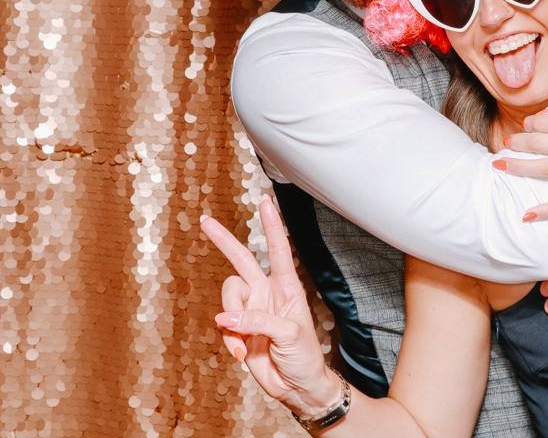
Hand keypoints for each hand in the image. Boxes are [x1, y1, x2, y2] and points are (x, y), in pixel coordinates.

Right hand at [199, 195, 342, 419]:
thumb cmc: (304, 355)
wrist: (296, 385)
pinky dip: (230, 341)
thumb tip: (224, 317)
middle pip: (241, 260)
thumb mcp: (289, 333)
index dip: (271, 225)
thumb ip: (258, 320)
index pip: (278, 249)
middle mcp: (266, 292)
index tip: (264, 201)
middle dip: (223, 240)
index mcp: (287, 286)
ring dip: (232, 321)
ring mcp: (250, 310)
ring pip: (227, 297)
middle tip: (205, 221)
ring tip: (247, 344)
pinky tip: (243, 354)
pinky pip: (223, 326)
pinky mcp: (237, 329)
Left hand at [499, 99, 547, 219]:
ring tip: (500, 165)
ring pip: (542, 168)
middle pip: (537, 142)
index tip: (525, 127)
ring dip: (517, 166)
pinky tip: (527, 215)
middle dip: (517, 142)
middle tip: (506, 145)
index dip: (530, 123)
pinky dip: (545, 210)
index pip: (544, 122)